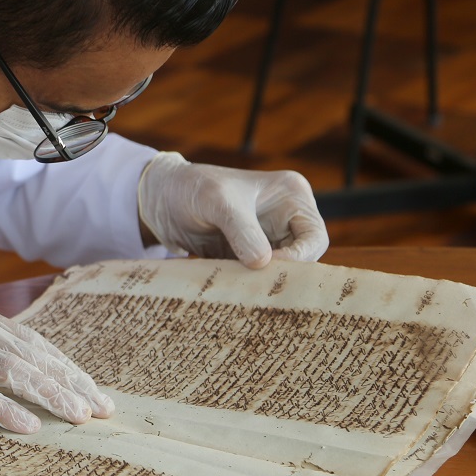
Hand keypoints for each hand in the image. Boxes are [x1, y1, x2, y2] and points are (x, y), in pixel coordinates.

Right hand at [0, 291, 114, 433]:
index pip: (30, 341)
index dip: (63, 365)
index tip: (88, 387)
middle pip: (33, 355)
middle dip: (72, 382)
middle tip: (104, 408)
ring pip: (16, 372)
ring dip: (53, 395)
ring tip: (82, 417)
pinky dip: (6, 411)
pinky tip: (30, 427)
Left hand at [137, 153, 328, 268]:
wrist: (160, 198)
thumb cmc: (192, 187)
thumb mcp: (217, 202)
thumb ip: (242, 231)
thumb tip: (263, 263)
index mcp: (291, 196)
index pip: (314, 236)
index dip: (299, 257)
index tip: (266, 266)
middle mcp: (284, 218)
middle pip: (302, 259)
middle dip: (281, 273)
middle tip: (255, 285)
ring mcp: (266, 239)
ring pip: (279, 272)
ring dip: (262, 282)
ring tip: (239, 287)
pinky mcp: (247, 255)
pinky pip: (257, 277)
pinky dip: (246, 285)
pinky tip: (229, 289)